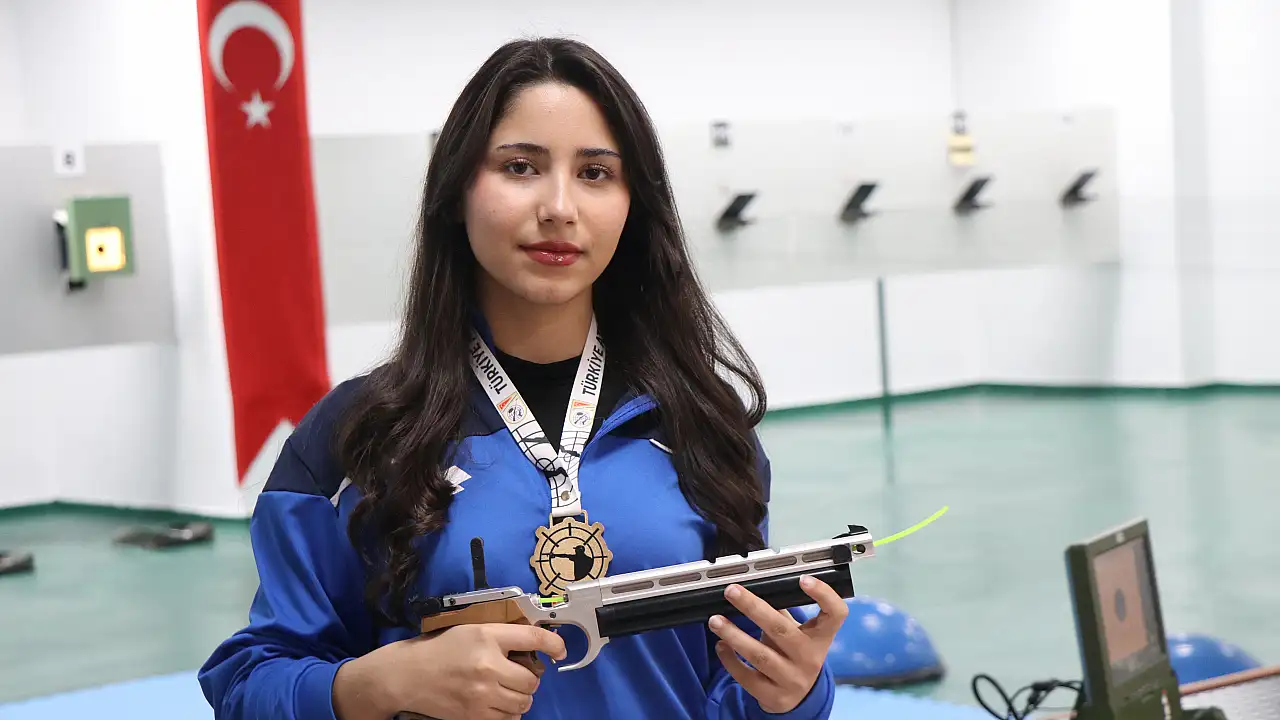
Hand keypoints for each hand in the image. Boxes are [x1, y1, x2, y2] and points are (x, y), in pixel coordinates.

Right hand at [334, 623, 566, 719]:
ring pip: (523, 702)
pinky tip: (497, 703)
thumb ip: (500, 635)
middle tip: (518, 675)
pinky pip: (508, 719)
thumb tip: (534, 644)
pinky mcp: (474, 714)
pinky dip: (508, 713)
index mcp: (487, 636)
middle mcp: (487, 664)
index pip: (533, 637)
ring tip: (507, 691)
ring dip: (520, 698)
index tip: (560, 650)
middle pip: (531, 679)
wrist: (408, 675)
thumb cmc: (440, 649)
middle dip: (529, 679)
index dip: (554, 643)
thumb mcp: (471, 630)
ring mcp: (481, 692)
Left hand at [707, 575, 848, 713]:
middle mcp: (810, 658)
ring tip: (715, 620)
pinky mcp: (773, 696)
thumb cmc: (795, 653)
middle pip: (782, 630)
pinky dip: (730, 660)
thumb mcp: (799, 634)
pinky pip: (747, 677)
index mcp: (820, 637)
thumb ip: (782, 612)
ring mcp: (792, 679)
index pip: (835, 614)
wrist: (798, 697)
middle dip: (753, 608)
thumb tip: (753, 584)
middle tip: (732, 591)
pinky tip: (720, 645)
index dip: (824, 595)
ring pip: (760, 655)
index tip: (803, 578)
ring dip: (734, 635)